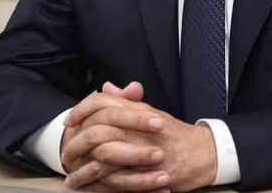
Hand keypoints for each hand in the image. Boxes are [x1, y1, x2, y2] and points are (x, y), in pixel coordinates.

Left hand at [62, 82, 217, 191]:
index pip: (102, 103)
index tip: (69, 122)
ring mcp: (144, 151)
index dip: (82, 110)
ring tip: (71, 178)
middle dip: (75, 145)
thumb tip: (106, 88)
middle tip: (65, 155)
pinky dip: (99, 187)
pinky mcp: (149, 173)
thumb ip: (126, 102)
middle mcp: (139, 128)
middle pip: (97, 131)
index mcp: (138, 111)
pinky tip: (89, 190)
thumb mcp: (151, 113)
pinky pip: (117, 181)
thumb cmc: (175, 135)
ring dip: (83, 171)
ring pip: (103, 159)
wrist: (205, 153)